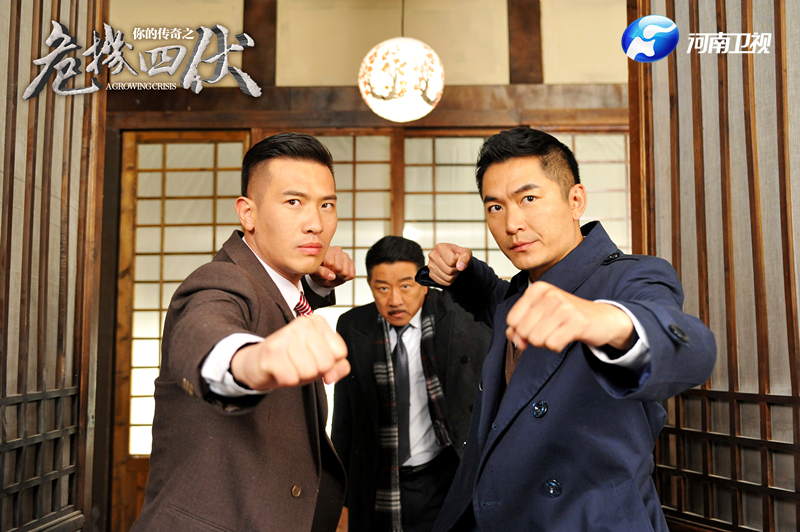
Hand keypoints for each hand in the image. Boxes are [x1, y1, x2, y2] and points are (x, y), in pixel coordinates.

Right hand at [230, 314, 350, 389]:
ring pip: (310, 371)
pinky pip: (291, 378)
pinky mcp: (271, 352)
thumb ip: (338, 366)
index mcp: (317, 322)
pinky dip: (286, 380)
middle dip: (314, 371)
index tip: (314, 359)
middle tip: (299, 364)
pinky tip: (279, 370)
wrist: (257, 362)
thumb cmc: (291, 360)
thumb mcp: (320, 361)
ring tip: (289, 366)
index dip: (329, 364)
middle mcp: (303, 324)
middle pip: (326, 363)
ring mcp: (286, 336)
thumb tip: (332, 375)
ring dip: (299, 376)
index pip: (340, 352)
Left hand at [310, 246, 355, 287]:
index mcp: (327, 249)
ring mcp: (345, 255)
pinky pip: (351, 275)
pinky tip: (338, 274)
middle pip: (339, 269)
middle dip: (333, 274)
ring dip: (339, 277)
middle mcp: (337, 250)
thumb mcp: (314, 272)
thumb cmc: (317, 270)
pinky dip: (345, 278)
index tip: (322, 271)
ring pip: (346, 272)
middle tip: (328, 273)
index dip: (326, 271)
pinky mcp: (351, 261)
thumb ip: (321, 273)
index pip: (331, 264)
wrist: (322, 270)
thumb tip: (332, 276)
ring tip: (333, 274)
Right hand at [427, 243, 472, 285]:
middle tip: (456, 266)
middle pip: (449, 270)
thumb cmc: (458, 254)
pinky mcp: (431, 274)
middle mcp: (433, 255)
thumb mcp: (466, 252)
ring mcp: (430, 265)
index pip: (452, 261)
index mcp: (440, 247)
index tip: (458, 259)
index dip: (458, 262)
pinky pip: (442, 282)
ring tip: (452, 269)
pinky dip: (448, 280)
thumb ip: (465, 257)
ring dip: (453, 276)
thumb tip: (460, 267)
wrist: (453, 258)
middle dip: (456, 270)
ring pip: (447, 278)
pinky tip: (448, 273)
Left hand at [506, 281, 634, 352]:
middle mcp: (549, 295)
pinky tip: (566, 337)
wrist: (601, 318)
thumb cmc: (568, 316)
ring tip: (559, 332)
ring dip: (546, 342)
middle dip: (533, 337)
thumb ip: (519, 326)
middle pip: (523, 331)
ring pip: (536, 339)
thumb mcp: (540, 315)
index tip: (535, 327)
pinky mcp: (576, 322)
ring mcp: (564, 307)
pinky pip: (552, 345)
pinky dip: (557, 346)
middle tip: (550, 330)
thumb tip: (513, 337)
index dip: (519, 331)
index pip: (512, 320)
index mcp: (537, 289)